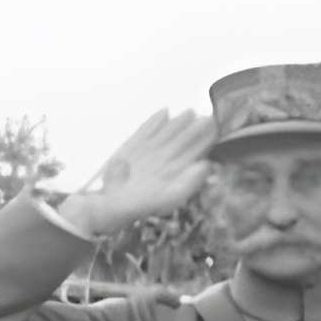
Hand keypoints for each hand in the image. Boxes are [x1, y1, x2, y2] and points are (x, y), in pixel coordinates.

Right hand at [54, 107, 214, 240]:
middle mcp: (162, 162)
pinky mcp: (130, 149)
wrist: (103, 207)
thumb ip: (187, 184)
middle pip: (183, 141)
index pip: (194, 152)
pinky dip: (153, 122)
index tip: (217, 126)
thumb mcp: (166, 200)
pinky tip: (163, 112)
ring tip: (189, 112)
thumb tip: (206, 165)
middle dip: (195, 128)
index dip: (206, 140)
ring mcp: (147, 154)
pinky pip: (144, 132)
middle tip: (208, 115)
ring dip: (178, 123)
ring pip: (166, 135)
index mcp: (175, 172)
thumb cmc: (134, 208)